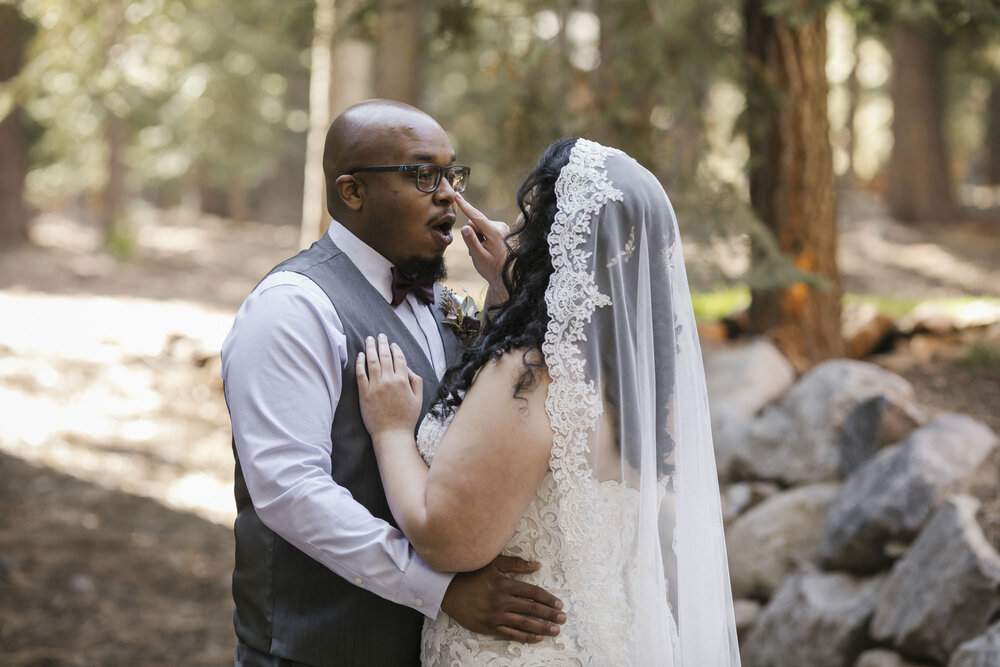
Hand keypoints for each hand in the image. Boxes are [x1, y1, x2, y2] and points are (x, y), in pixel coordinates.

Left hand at [356, 334, 422, 439]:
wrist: (392, 434)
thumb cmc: (406, 418)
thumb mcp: (418, 399)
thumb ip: (416, 382)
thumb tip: (409, 369)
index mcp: (403, 381)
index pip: (399, 358)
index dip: (395, 349)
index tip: (392, 344)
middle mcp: (389, 380)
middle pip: (384, 356)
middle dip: (382, 343)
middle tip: (380, 335)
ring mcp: (375, 386)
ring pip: (372, 361)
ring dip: (370, 348)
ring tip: (369, 340)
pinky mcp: (364, 394)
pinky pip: (361, 374)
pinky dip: (360, 363)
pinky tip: (360, 355)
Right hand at [441, 555, 565, 643]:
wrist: (447, 590)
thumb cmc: (471, 573)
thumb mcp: (493, 563)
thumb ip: (515, 564)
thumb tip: (537, 565)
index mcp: (504, 584)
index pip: (532, 592)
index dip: (548, 598)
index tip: (559, 604)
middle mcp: (502, 601)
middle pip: (531, 609)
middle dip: (550, 614)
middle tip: (563, 618)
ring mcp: (495, 616)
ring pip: (524, 623)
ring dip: (542, 627)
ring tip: (556, 630)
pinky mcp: (488, 627)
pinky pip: (511, 634)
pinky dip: (526, 636)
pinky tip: (538, 637)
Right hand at [456, 194, 509, 302]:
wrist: (505, 275)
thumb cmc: (492, 268)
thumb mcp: (479, 257)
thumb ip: (471, 241)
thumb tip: (465, 227)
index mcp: (495, 232)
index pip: (476, 217)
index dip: (465, 206)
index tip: (457, 195)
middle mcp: (500, 227)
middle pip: (476, 223)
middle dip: (473, 235)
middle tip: (476, 251)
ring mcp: (502, 227)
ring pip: (480, 227)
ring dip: (478, 238)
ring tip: (482, 252)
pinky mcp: (502, 229)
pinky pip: (485, 229)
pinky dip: (483, 238)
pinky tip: (487, 249)